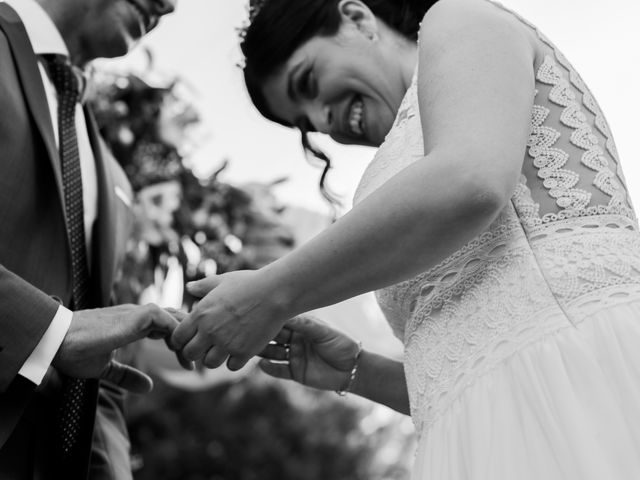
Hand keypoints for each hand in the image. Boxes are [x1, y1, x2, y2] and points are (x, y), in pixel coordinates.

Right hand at [53, 304, 182, 392]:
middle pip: (176, 317)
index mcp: (133, 324)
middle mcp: (137, 315)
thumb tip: (148, 388)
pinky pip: (162, 317)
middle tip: (199, 360)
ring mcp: (135, 313)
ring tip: (191, 358)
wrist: (54, 341)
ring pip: (173, 315)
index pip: (167, 325)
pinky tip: (178, 349)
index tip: (188, 364)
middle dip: (191, 337)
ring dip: (186, 335)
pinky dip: (174, 330)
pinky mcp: (131, 317)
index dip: (180, 342)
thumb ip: (127, 376)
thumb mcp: (106, 368)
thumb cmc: (74, 352)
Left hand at [172, 270, 288, 370]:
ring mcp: (227, 344)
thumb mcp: (223, 280)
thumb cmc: (249, 283)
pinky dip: (235, 360)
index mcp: (200, 314)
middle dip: (196, 350)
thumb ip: (203, 286)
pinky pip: (231, 366)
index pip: (178, 338)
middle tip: (207, 344)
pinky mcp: (244, 352)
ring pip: (209, 363)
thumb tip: (189, 287)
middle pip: (190, 354)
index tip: (192, 336)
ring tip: (224, 347)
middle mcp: (210, 331)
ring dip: (215, 357)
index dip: (182, 339)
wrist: (275, 292)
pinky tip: (240, 348)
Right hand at [259, 316, 360, 391]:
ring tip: (251, 348)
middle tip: (248, 331)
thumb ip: (305, 324)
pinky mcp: (295, 372)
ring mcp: (294, 356)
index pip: (282, 321)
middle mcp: (294, 340)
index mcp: (301, 327)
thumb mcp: (324, 332)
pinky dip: (269, 368)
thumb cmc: (342, 344)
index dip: (270, 318)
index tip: (258, 312)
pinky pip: (278, 370)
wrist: (353, 368)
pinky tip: (262, 364)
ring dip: (262, 350)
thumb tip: (285, 314)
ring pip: (272, 352)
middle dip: (261, 334)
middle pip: (273, 336)